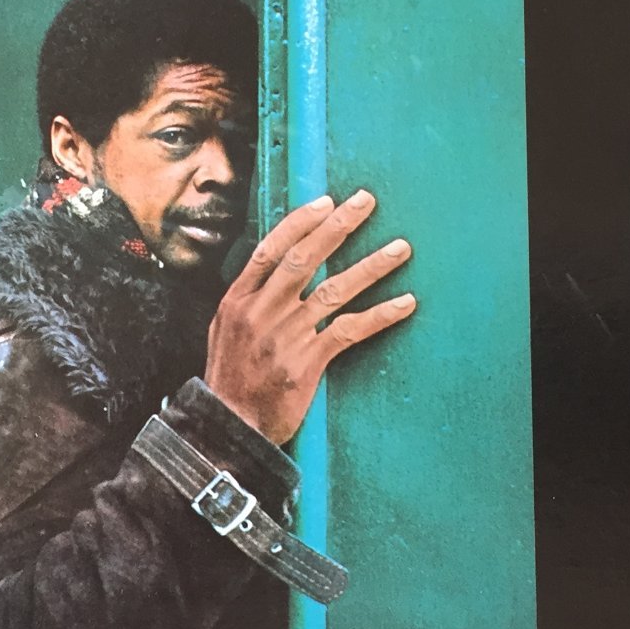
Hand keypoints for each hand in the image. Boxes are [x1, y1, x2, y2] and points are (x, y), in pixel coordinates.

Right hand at [204, 189, 415, 444]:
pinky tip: (404, 304)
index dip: (300, 223)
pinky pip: (349, 331)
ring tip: (400, 249)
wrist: (229, 426)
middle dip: (338, 226)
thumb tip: (274, 268)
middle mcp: (261, 311)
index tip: (326, 202)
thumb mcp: (225, 330)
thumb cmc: (230, 379)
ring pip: (334, 290)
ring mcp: (285, 336)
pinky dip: (379, 316)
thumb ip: (249, 300)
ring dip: (371, 267)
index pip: (271, 249)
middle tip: (366, 202)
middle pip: (305, 259)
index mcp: (238, 300)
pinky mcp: (307, 363)